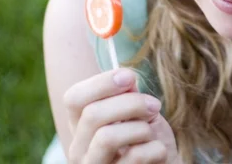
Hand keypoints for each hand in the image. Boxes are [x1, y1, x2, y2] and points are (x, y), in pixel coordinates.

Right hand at [64, 68, 179, 162]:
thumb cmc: (148, 140)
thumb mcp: (139, 113)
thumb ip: (128, 96)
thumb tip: (125, 77)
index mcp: (81, 127)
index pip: (73, 98)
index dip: (101, 83)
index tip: (129, 76)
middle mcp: (79, 150)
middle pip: (92, 114)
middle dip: (131, 103)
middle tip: (154, 105)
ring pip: (107, 137)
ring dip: (141, 128)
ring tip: (152, 133)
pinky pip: (135, 157)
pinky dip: (156, 149)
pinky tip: (158, 153)